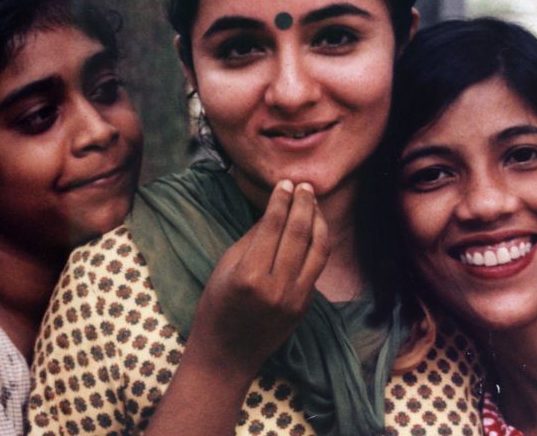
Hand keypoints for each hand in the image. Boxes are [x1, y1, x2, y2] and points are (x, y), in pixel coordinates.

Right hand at [184, 180, 330, 376]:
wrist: (227, 353)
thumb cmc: (217, 306)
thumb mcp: (225, 267)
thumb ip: (252, 239)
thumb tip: (275, 211)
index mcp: (250, 275)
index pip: (273, 227)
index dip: (281, 201)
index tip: (285, 183)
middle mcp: (277, 287)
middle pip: (299, 234)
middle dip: (304, 204)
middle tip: (305, 185)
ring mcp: (296, 299)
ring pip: (318, 249)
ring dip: (319, 221)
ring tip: (314, 202)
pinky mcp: (305, 306)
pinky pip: (317, 266)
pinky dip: (318, 242)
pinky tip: (315, 227)